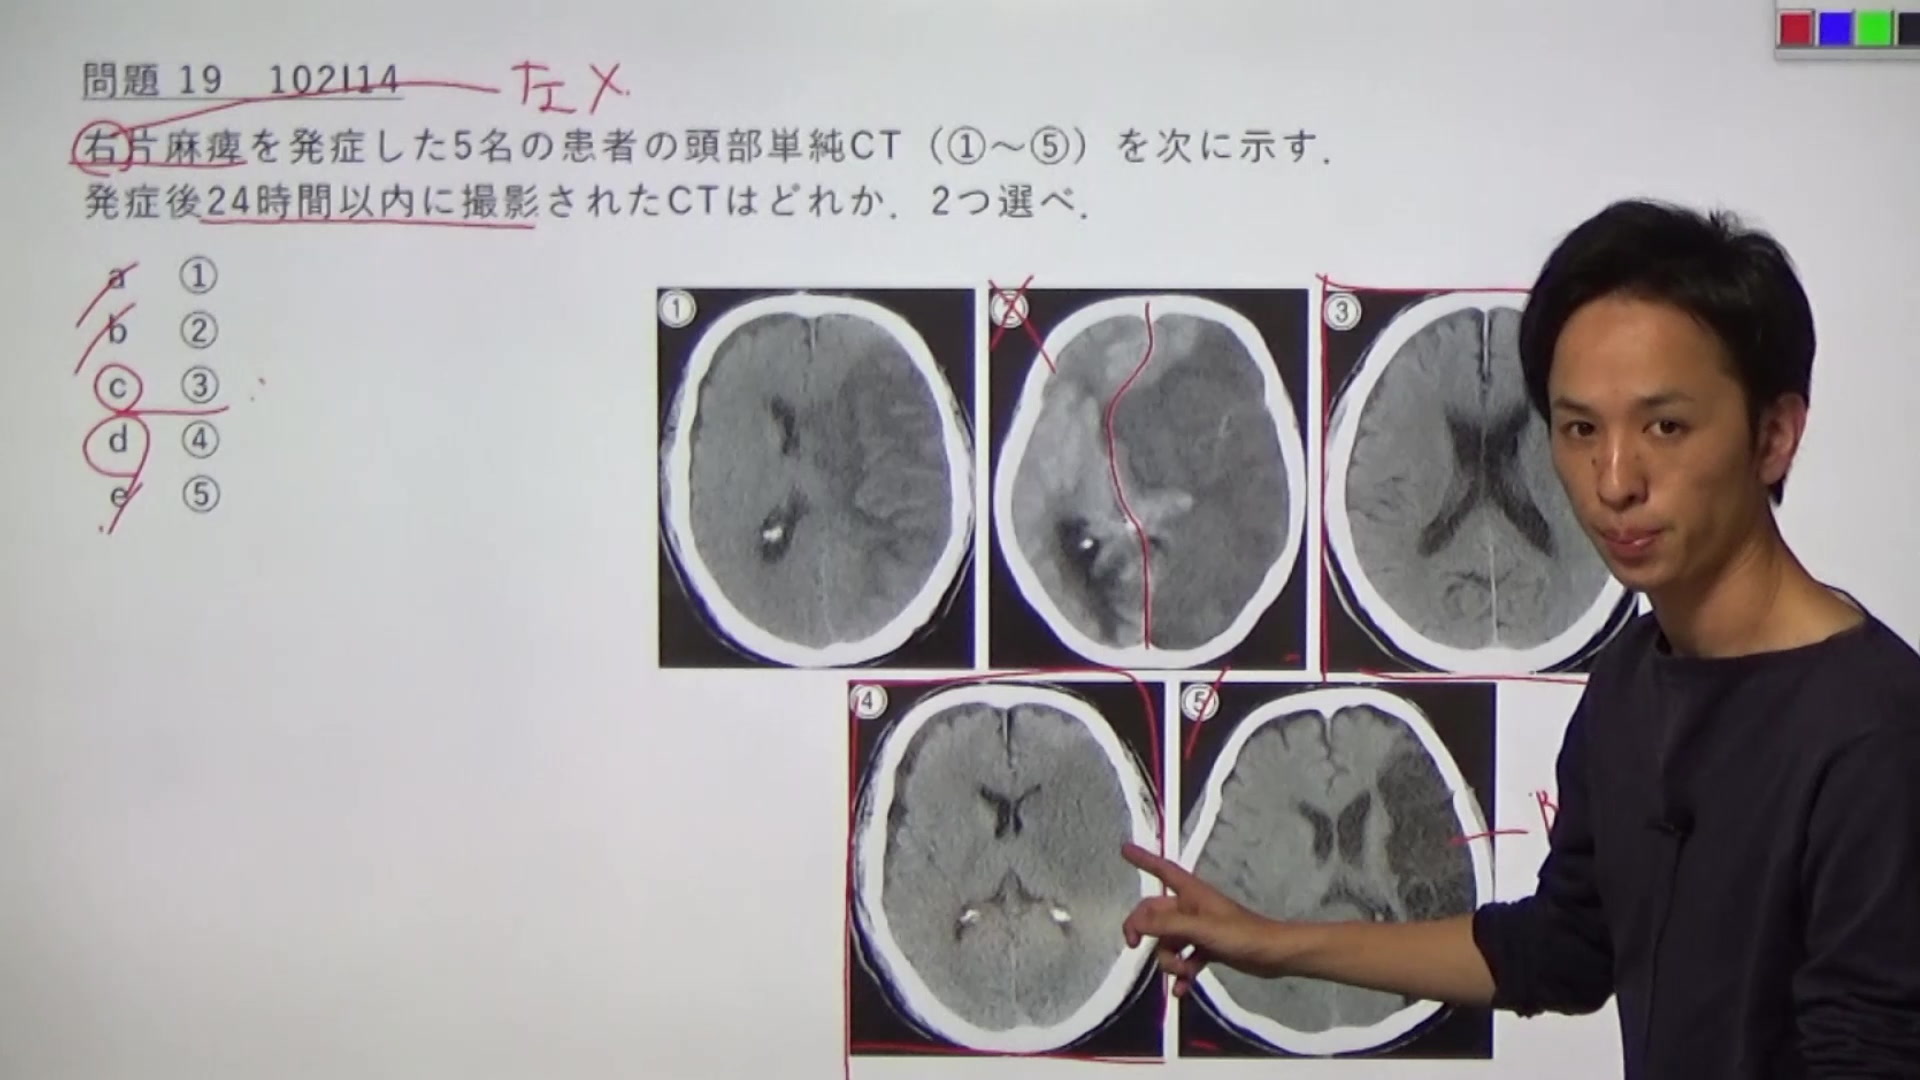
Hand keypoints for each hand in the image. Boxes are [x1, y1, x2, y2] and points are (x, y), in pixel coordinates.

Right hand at [1120, 842, 1283, 996]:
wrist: (1273, 955)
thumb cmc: (1240, 934)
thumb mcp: (1201, 929)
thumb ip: (1166, 926)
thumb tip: (1135, 922)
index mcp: (1191, 893)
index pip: (1162, 869)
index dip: (1143, 858)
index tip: (1124, 849)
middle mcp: (1191, 907)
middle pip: (1155, 913)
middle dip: (1144, 930)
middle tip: (1134, 945)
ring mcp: (1198, 929)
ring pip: (1167, 941)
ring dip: (1168, 959)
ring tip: (1181, 972)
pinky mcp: (1206, 948)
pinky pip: (1183, 959)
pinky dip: (1180, 973)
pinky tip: (1181, 990)